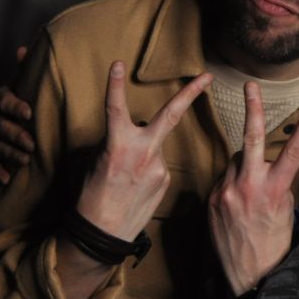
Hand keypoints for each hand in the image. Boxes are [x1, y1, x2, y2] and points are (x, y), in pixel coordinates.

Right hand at [0, 45, 34, 184]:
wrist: (26, 119)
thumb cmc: (31, 98)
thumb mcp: (30, 84)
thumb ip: (27, 69)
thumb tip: (24, 48)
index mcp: (1, 98)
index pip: (2, 101)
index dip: (14, 106)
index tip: (30, 113)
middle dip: (14, 135)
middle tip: (32, 143)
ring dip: (9, 153)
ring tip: (26, 160)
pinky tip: (8, 179)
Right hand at [76, 61, 211, 240]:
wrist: (103, 235)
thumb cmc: (91, 197)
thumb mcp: (95, 164)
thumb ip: (116, 143)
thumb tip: (130, 136)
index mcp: (118, 146)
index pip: (116, 109)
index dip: (115, 85)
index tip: (117, 63)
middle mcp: (143, 153)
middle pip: (171, 115)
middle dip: (191, 93)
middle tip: (207, 75)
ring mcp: (159, 167)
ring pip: (156, 146)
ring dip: (145, 152)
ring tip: (127, 178)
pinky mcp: (166, 180)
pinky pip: (158, 165)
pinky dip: (148, 170)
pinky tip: (136, 188)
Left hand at [208, 83, 298, 294]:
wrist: (247, 273)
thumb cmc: (273, 241)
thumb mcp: (285, 208)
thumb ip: (276, 180)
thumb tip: (266, 163)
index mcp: (274, 190)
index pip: (293, 152)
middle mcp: (249, 187)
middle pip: (251, 139)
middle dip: (252, 109)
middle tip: (250, 85)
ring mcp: (227, 192)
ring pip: (236, 159)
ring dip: (245, 163)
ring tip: (252, 188)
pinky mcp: (212, 198)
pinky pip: (225, 176)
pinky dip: (233, 180)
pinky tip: (238, 200)